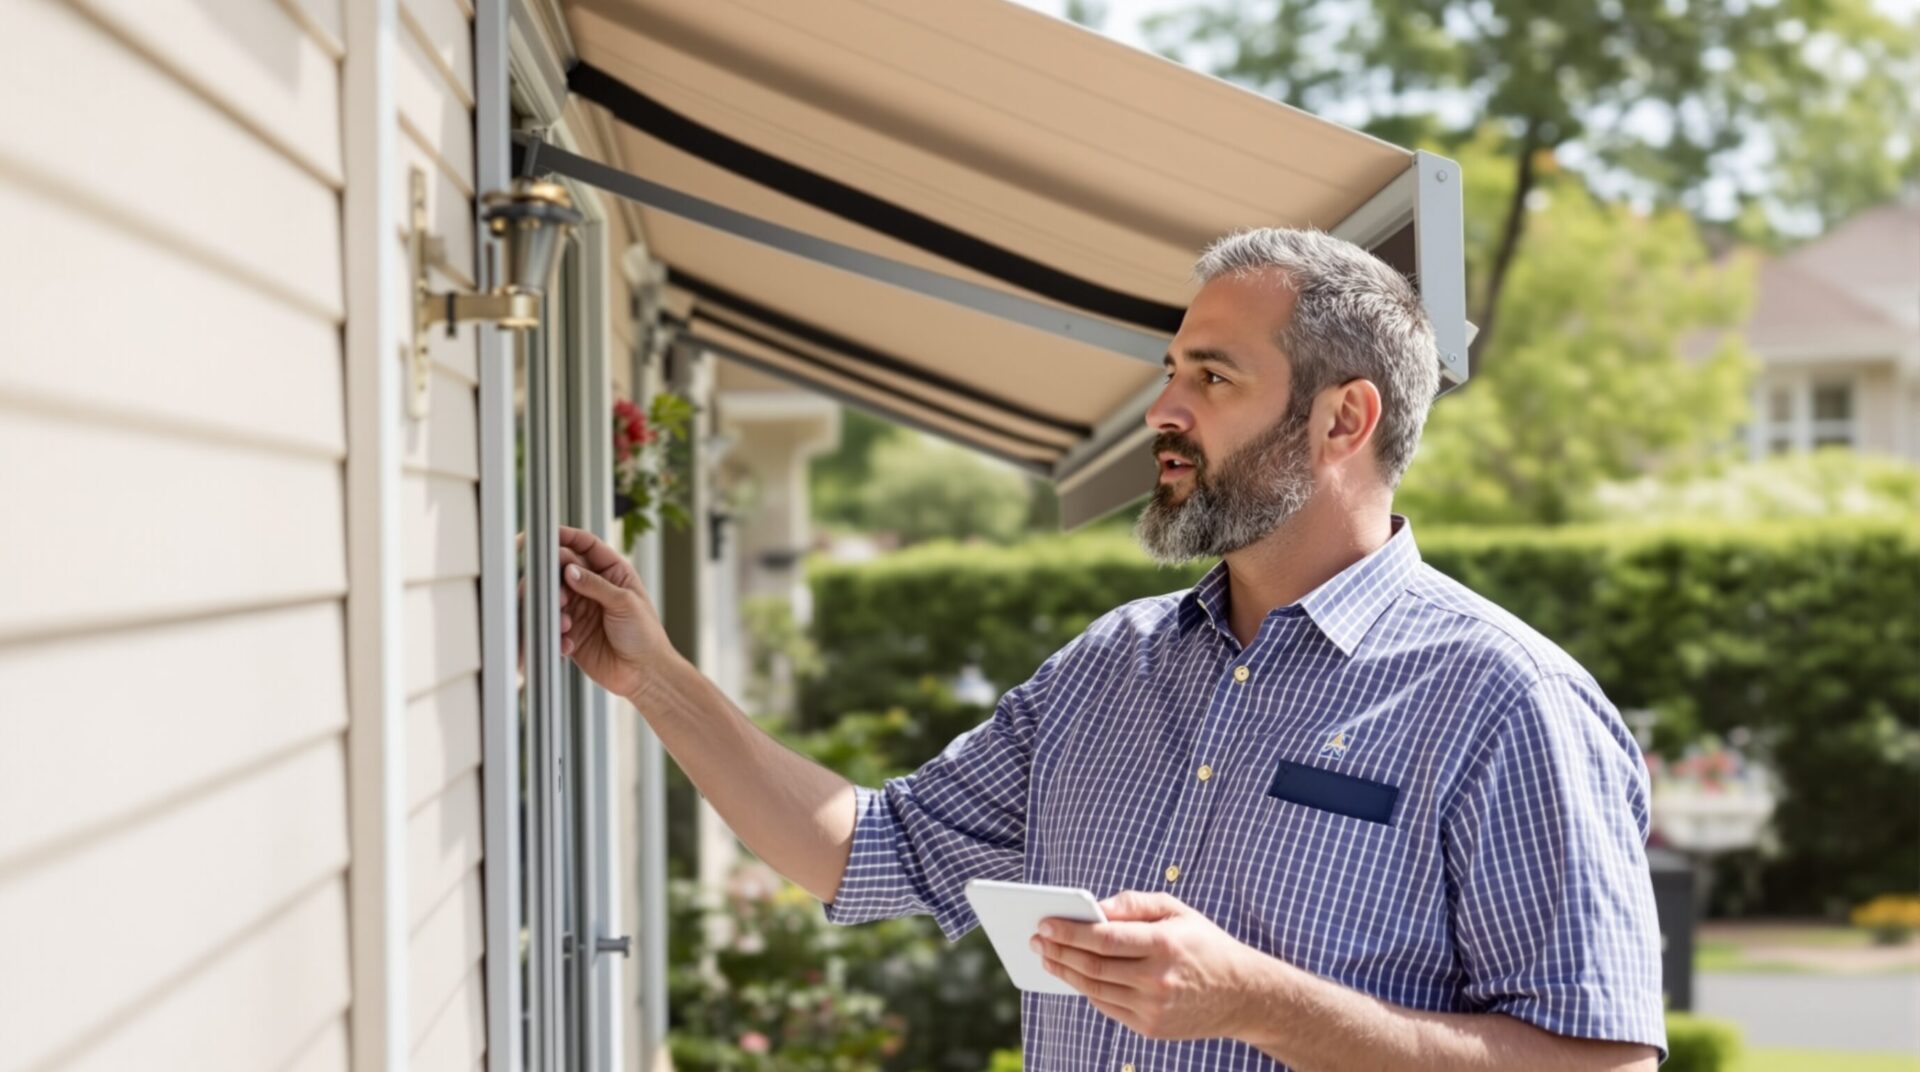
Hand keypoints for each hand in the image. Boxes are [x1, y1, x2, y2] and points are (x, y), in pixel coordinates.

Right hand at [552, 525, 676, 700]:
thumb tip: (569, 569)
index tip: (547, 535)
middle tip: (558, 594)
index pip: (585, 545)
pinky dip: (555, 632)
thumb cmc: (645, 635)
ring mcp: (580, 608)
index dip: (566, 536)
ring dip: (554, 608)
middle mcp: (593, 587)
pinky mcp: (570, 632)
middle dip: (554, 578)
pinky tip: (568, 643)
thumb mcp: (625, 603)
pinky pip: (551, 625)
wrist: (644, 674)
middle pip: (561, 568)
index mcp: (612, 572)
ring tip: (567, 623)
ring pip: (552, 596)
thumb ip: (596, 585)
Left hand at [1033, 891, 1266, 1041]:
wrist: (1242, 995)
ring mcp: (1153, 1008)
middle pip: (1093, 966)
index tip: (1044, 923)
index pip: (1105, 938)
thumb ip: (1135, 904)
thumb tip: (1095, 907)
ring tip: (1047, 956)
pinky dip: (1086, 990)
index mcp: (1164, 945)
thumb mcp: (1177, 911)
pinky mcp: (1150, 1027)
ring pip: (1095, 989)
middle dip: (1058, 950)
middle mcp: (1157, 979)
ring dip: (1065, 972)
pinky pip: (1107, 1007)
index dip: (1070, 931)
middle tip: (1035, 939)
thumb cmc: (1204, 944)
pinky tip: (1073, 974)